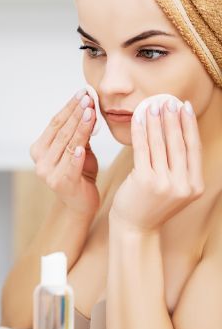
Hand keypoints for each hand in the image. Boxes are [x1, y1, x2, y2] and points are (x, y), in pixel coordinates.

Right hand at [30, 89, 99, 217]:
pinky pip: (71, 166)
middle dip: (76, 113)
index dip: (68, 107)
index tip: (82, 93)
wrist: (79, 203)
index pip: (55, 123)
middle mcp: (40, 161)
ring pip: (68, 145)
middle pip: (61, 132)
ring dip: (80, 127)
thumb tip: (87, 108)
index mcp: (39, 150)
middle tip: (88, 97)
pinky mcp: (61, 184)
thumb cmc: (80, 173)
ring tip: (91, 111)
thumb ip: (79, 133)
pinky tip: (83, 147)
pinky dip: (77, 157)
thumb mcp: (79, 149)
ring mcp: (48, 173)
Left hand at [110, 99, 203, 232]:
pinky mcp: (145, 181)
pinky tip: (138, 119)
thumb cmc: (149, 205)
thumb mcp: (173, 188)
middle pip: (178, 143)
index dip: (189, 125)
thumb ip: (179, 167)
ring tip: (153, 105)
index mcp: (195, 185)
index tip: (184, 107)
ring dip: (156, 122)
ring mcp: (165, 184)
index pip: (193, 148)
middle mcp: (183, 184)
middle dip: (173, 119)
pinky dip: (140, 132)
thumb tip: (176, 132)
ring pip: (160, 144)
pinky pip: (142, 150)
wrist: (134, 228)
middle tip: (168, 100)